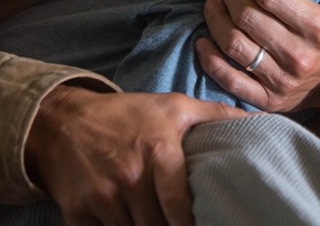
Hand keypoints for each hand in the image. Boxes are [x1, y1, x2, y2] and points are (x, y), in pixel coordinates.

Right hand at [26, 85, 249, 225]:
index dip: (191, 224)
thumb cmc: (124, 114)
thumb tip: (259, 121)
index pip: (179, 206)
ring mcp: (101, 198)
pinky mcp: (77, 213)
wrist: (60, 120)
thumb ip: (216, 115)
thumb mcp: (173, 106)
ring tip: (158, 225)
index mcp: (157, 152)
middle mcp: (129, 177)